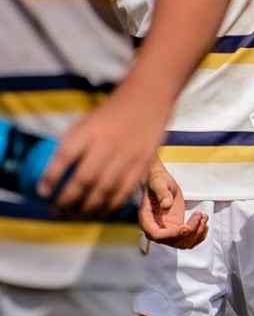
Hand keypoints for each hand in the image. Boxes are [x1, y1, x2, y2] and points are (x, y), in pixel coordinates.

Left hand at [38, 86, 165, 218]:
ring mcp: (126, 155)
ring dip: (88, 207)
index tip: (43, 192)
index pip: (64, 156)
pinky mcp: (142, 164)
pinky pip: (124, 191)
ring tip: (77, 216)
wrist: (147, 100)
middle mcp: (106, 143)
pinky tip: (100, 211)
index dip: (51, 176)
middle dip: (68, 199)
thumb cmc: (112, 113)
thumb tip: (55, 173)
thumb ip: (73, 145)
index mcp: (88, 131)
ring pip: (103, 189)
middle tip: (58, 210)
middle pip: (83, 178)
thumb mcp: (86, 123)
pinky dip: (110, 205)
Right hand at [139, 162, 208, 247]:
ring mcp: (167, 231)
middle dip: (190, 232)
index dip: (173, 235)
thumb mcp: (159, 183)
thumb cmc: (157, 181)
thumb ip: (162, 193)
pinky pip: (189, 240)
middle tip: (199, 215)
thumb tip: (166, 204)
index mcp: (147, 219)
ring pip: (184, 243)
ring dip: (197, 233)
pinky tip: (203, 222)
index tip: (186, 228)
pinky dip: (200, 235)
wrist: (162, 182)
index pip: (157, 236)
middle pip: (174, 242)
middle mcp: (156, 228)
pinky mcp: (177, 229)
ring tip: (202, 216)